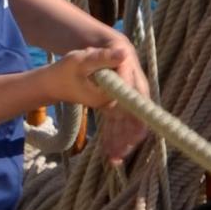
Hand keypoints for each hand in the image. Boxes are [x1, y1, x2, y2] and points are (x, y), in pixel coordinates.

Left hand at [51, 39, 147, 159]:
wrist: (73, 66)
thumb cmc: (77, 61)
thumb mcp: (85, 59)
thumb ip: (103, 58)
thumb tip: (123, 51)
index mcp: (126, 72)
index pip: (136, 96)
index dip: (137, 115)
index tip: (135, 133)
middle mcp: (129, 86)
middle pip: (135, 112)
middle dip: (130, 134)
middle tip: (123, 152)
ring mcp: (122, 99)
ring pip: (127, 122)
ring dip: (122, 140)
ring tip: (116, 158)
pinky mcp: (114, 108)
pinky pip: (117, 124)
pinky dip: (114, 138)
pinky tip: (111, 155)